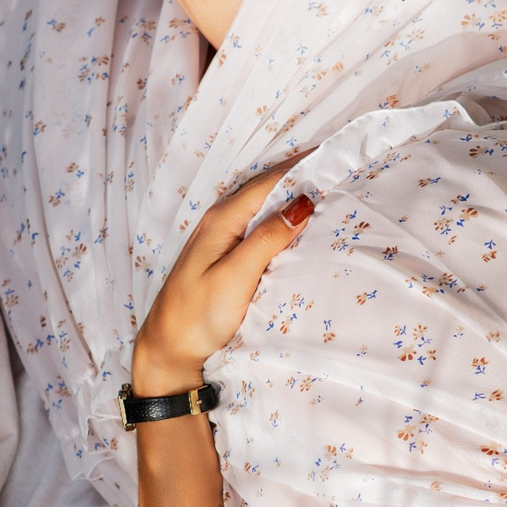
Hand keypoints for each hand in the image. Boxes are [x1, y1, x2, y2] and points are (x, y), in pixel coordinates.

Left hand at [132, 165, 312, 394]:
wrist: (168, 350)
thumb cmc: (197, 317)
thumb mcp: (235, 278)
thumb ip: (266, 240)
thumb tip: (302, 204)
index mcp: (223, 219)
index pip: (269, 181)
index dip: (302, 167)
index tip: (335, 156)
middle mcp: (220, 220)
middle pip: (266, 187)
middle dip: (300, 173)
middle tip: (337, 165)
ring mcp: (221, 236)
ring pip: (262, 204)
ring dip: (291, 193)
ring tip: (325, 185)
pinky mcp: (224, 254)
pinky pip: (258, 222)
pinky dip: (280, 214)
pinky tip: (296, 220)